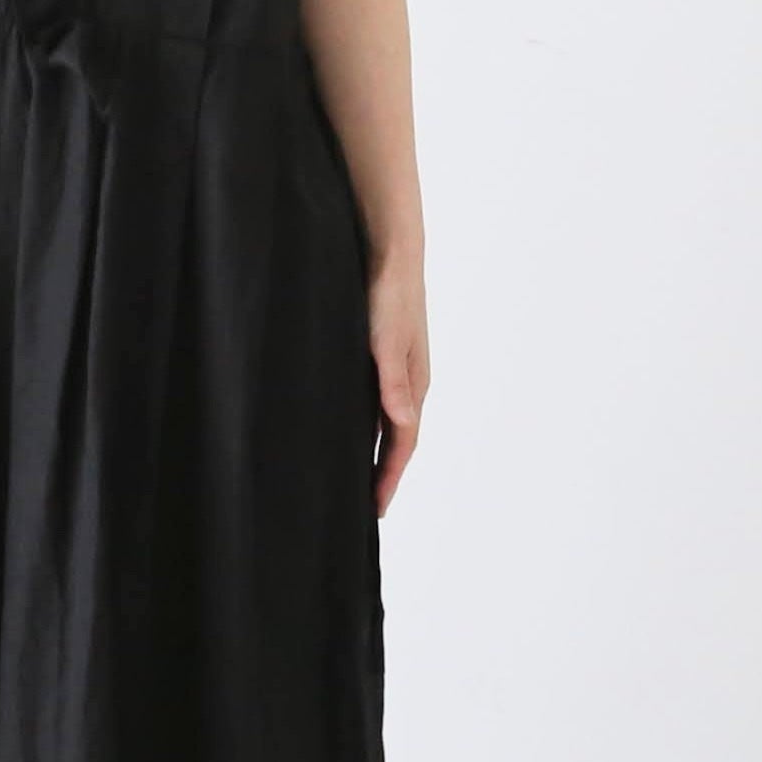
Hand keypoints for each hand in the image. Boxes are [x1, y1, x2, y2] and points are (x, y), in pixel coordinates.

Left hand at [369, 251, 428, 516]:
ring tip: (357, 479)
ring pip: (384, 424)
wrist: (390, 252)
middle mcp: (407, 383)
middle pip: (396, 441)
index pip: (403, 444)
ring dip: (374, 452)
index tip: (374, 509)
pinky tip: (346, 430)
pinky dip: (364, 425)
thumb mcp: (387, 341)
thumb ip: (394, 382)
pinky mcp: (379, 357)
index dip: (388, 478)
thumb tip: (404, 425)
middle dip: (383, 474)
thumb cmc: (388, 294)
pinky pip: (372, 403)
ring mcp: (394, 371)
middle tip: (366, 507)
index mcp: (414, 385)